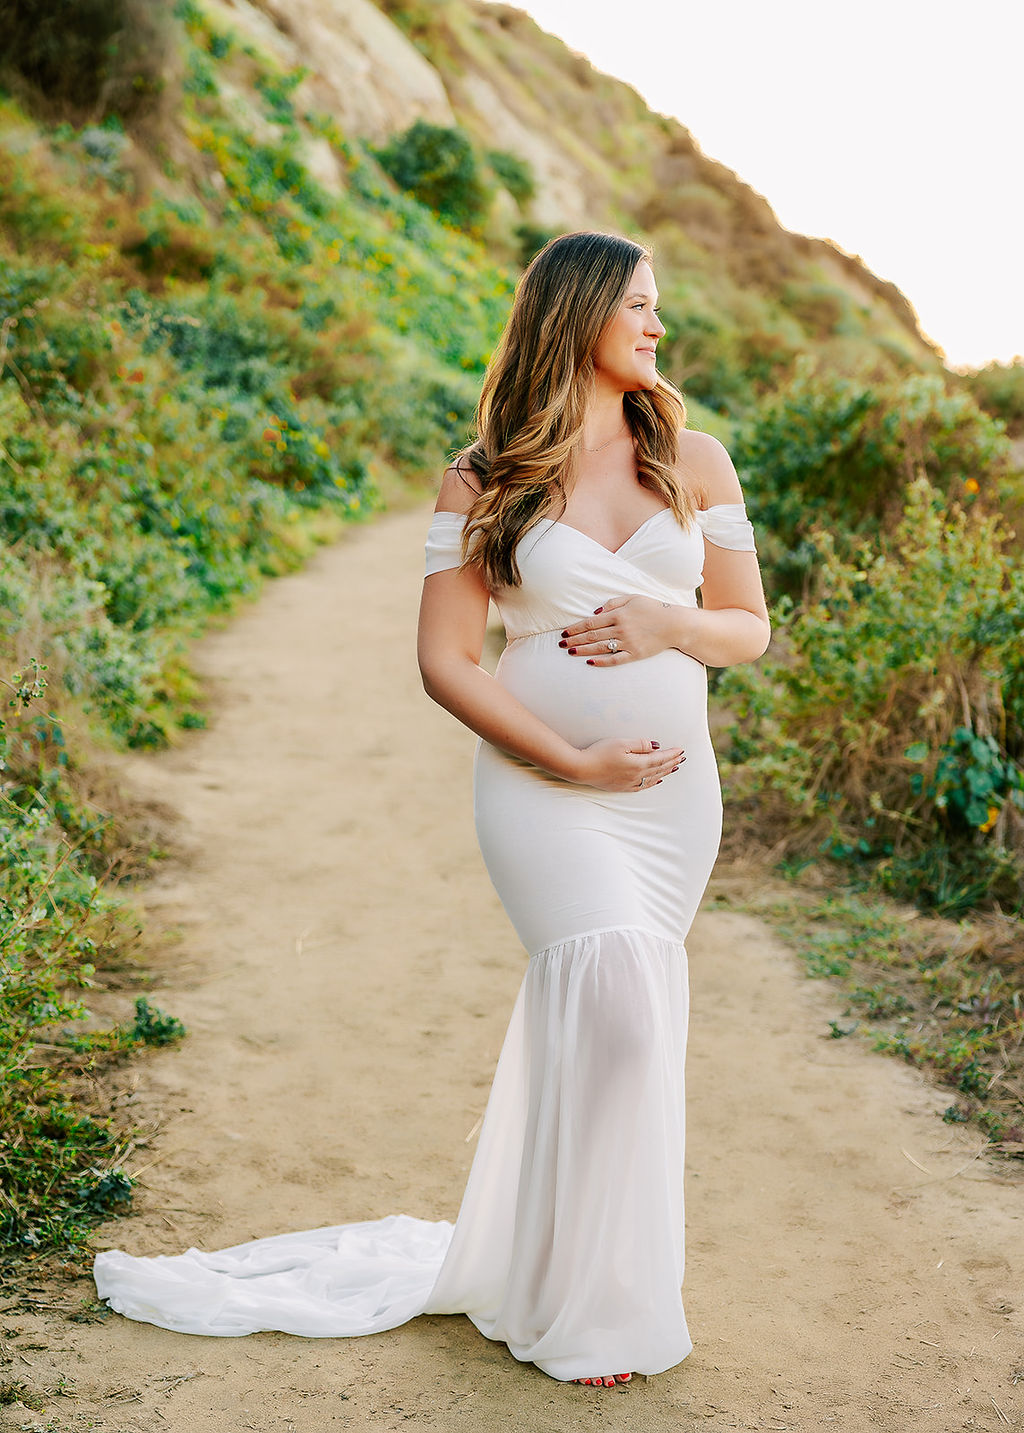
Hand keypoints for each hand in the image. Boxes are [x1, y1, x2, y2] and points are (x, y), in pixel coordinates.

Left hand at [559, 596, 691, 664]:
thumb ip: (613, 602)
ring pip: (600, 648)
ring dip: (583, 650)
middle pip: (592, 636)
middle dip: (575, 640)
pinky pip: (615, 659)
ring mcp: (628, 642)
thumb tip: (595, 611)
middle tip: (561, 645)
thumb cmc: (653, 609)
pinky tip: (590, 662)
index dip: (576, 628)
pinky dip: (602, 661)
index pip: (591, 622)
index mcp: (618, 614)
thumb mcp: (633, 598)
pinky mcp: (635, 654)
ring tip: (570, 652)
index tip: (564, 633)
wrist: (674, 624)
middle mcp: (621, 629)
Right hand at [569, 737, 684, 791]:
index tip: (681, 750)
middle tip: (682, 758)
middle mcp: (637, 775)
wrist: (582, 769)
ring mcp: (629, 783)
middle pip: (659, 769)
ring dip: (665, 772)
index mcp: (638, 764)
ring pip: (653, 778)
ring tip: (674, 768)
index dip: (671, 754)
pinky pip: (643, 786)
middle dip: (672, 763)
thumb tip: (655, 747)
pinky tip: (656, 780)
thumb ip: (640, 744)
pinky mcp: (622, 787)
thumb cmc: (599, 753)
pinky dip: (653, 782)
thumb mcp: (621, 743)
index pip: (660, 758)